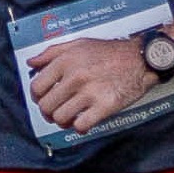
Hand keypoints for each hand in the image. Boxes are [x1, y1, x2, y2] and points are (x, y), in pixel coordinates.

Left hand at [26, 37, 154, 134]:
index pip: (36, 87)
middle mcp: (76, 76)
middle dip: (49, 112)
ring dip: (63, 122)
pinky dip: (80, 128)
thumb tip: (31, 64)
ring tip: (71, 117)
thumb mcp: (80, 44)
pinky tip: (85, 122)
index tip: (45, 99)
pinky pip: (81, 126)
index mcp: (66, 61)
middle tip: (57, 111)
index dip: (38, 97)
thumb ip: (52, 52)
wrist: (142, 58)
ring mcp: (90, 92)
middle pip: (46, 106)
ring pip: (60, 118)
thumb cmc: (112, 52)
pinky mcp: (105, 105)